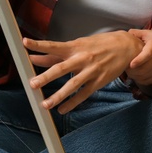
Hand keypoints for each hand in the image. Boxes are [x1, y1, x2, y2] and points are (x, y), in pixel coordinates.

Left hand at [21, 32, 140, 112]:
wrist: (126, 47)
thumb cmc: (98, 44)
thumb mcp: (78, 44)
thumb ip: (55, 53)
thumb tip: (34, 58)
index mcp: (75, 46)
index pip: (54, 46)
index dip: (39, 45)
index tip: (25, 43)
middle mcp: (82, 58)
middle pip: (61, 68)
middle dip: (46, 77)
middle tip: (32, 84)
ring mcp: (91, 71)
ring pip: (72, 85)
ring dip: (58, 95)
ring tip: (45, 104)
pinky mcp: (98, 82)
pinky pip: (83, 94)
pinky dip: (72, 103)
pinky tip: (62, 109)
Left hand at [127, 28, 151, 85]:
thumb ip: (138, 33)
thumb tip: (126, 34)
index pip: (148, 53)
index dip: (139, 59)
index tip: (131, 64)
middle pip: (144, 68)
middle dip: (131, 70)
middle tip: (124, 65)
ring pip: (144, 76)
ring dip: (134, 75)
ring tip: (128, 70)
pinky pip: (147, 81)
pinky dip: (139, 80)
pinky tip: (136, 75)